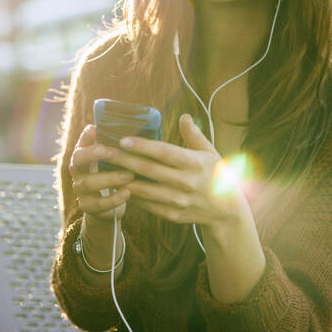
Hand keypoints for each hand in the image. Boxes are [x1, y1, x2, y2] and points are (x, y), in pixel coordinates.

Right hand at [68, 124, 133, 222]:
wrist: (107, 204)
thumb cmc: (112, 173)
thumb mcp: (111, 159)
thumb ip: (112, 144)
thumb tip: (120, 124)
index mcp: (83, 156)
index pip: (80, 143)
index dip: (86, 138)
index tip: (95, 129)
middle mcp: (78, 172)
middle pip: (77, 161)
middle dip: (92, 155)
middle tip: (107, 151)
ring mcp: (80, 190)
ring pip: (89, 183)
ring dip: (110, 178)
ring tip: (129, 175)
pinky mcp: (88, 207)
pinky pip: (99, 204)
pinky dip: (114, 199)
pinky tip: (128, 193)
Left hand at [110, 114, 251, 231]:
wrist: (227, 211)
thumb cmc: (216, 175)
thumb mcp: (210, 153)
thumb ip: (194, 136)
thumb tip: (184, 116)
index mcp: (194, 164)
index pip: (164, 152)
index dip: (142, 146)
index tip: (123, 139)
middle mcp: (186, 183)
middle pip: (149, 170)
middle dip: (124, 160)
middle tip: (104, 151)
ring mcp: (178, 201)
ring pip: (144, 190)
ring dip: (123, 179)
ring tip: (106, 169)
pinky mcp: (172, 215)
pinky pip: (147, 204)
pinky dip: (132, 196)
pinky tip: (119, 186)